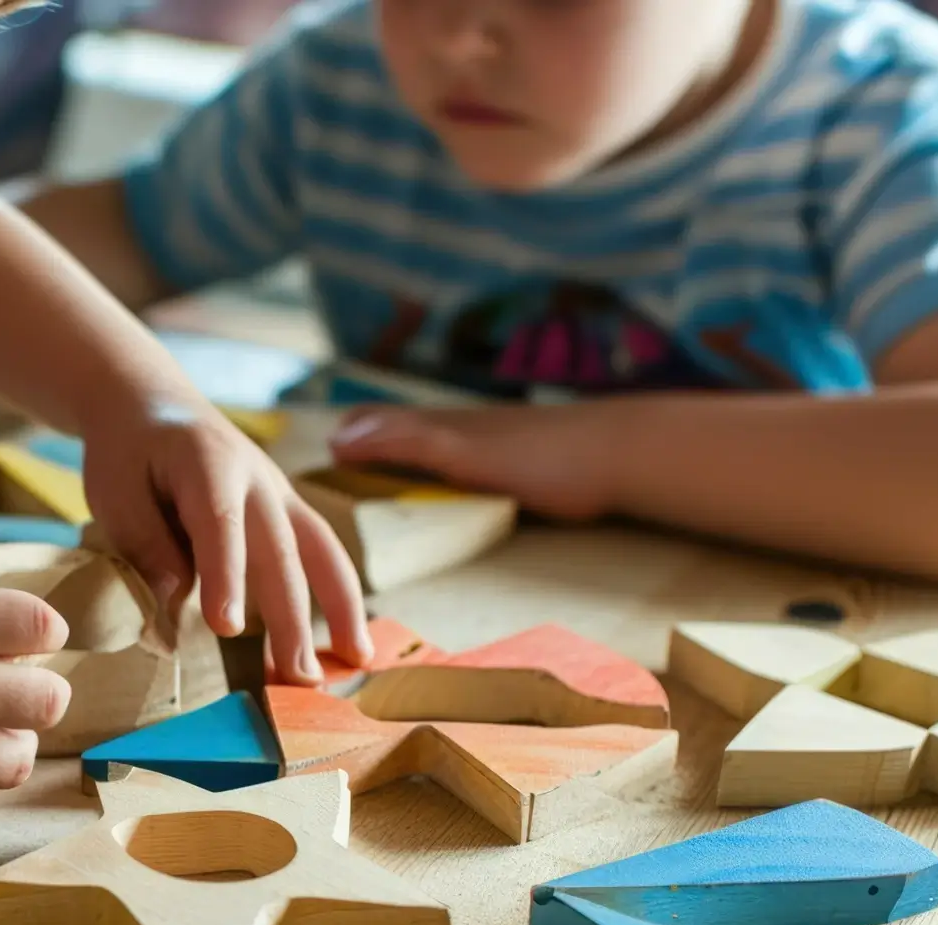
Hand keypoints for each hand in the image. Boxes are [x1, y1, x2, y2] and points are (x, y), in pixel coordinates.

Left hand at [84, 399, 371, 682]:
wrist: (155, 406)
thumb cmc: (129, 454)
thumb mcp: (114, 490)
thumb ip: (144, 543)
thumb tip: (175, 600)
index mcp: (207, 463)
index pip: (220, 525)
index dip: (226, 577)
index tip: (227, 628)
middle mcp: (256, 477)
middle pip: (280, 550)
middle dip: (291, 617)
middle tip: (296, 677)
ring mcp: (280, 493)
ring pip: (319, 551)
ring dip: (340, 609)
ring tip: (353, 663)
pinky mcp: (289, 511)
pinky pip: (323, 554)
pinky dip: (341, 597)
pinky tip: (349, 643)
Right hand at [330, 404, 616, 521]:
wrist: (624, 453)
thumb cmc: (544, 455)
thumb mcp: (464, 452)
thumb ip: (406, 443)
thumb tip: (340, 438)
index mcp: (440, 427)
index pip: (377, 425)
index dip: (346, 438)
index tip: (313, 460)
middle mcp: (459, 430)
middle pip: (401, 432)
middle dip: (368, 447)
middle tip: (336, 469)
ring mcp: (490, 445)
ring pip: (432, 447)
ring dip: (402, 459)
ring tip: (378, 481)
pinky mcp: (517, 462)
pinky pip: (464, 464)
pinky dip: (441, 471)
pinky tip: (449, 486)